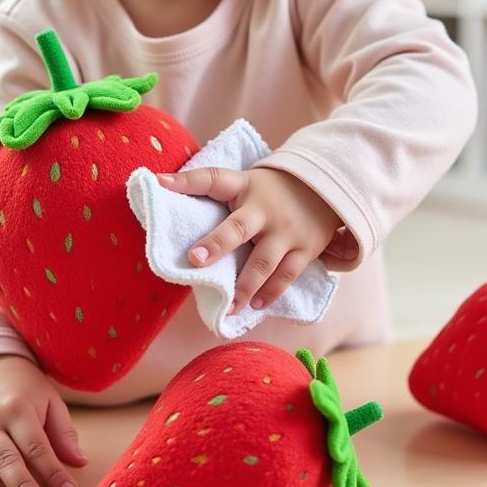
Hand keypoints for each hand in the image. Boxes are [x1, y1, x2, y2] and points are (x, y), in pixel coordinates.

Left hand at [156, 167, 340, 314]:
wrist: (327, 187)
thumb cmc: (272, 190)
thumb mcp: (248, 183)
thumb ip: (219, 192)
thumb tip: (166, 192)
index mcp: (245, 186)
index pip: (213, 178)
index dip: (186, 180)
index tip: (159, 182)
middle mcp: (265, 209)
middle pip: (239, 227)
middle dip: (217, 244)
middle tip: (195, 260)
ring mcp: (286, 231)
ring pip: (264, 262)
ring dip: (245, 287)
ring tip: (229, 308)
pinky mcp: (305, 249)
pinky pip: (286, 275)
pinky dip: (271, 292)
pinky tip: (256, 305)